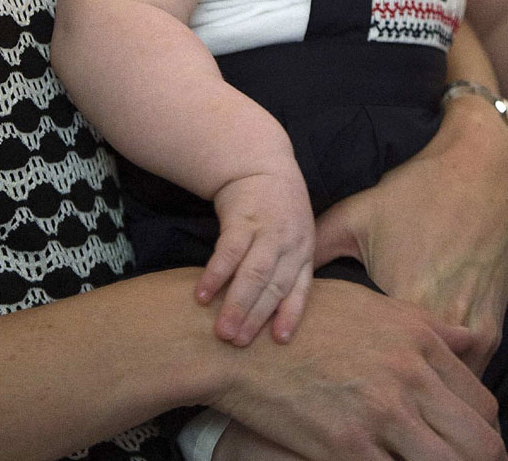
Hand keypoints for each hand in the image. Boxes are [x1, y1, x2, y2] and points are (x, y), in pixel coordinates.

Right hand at [196, 163, 314, 345]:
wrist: (260, 163)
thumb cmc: (277, 208)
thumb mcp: (295, 234)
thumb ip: (288, 267)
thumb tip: (277, 317)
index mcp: (304, 250)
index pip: (300, 288)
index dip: (290, 315)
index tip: (278, 341)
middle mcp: (290, 243)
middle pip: (274, 286)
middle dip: (256, 318)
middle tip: (237, 343)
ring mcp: (268, 230)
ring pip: (254, 274)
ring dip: (237, 304)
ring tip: (221, 331)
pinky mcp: (243, 219)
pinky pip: (229, 252)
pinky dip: (216, 275)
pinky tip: (203, 295)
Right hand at [214, 278, 507, 460]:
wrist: (239, 337)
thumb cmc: (304, 318)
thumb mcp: (371, 304)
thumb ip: (424, 325)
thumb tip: (468, 342)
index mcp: (418, 338)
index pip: (482, 400)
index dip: (485, 432)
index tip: (475, 448)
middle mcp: (408, 375)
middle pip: (481, 441)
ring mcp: (380, 413)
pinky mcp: (348, 448)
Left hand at [314, 94, 507, 375]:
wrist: (482, 170)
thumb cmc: (415, 191)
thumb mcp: (356, 215)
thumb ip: (313, 251)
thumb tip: (270, 282)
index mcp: (407, 298)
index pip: (372, 365)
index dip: (344, 380)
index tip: (320, 385)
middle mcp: (447, 321)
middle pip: (412, 386)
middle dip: (381, 398)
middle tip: (349, 403)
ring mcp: (477, 330)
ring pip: (444, 389)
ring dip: (418, 397)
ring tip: (383, 399)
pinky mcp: (495, 330)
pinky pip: (467, 373)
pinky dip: (443, 381)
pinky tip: (418, 382)